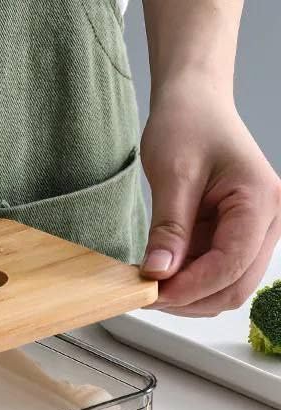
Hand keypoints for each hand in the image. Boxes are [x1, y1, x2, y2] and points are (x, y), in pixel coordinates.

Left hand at [140, 77, 280, 315]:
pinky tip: (160, 276)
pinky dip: (186, 284)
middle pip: (234, 287)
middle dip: (189, 299)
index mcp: (260, 200)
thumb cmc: (188, 125)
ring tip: (149, 285)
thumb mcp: (173, 174)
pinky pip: (213, 276)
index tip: (151, 293)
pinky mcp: (234, 239)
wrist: (193, 106)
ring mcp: (253, 233)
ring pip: (225, 289)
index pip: (230, 264)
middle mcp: (268, 221)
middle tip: (144, 295)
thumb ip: (168, 228)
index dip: (190, 287)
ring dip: (187, 297)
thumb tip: (159, 273)